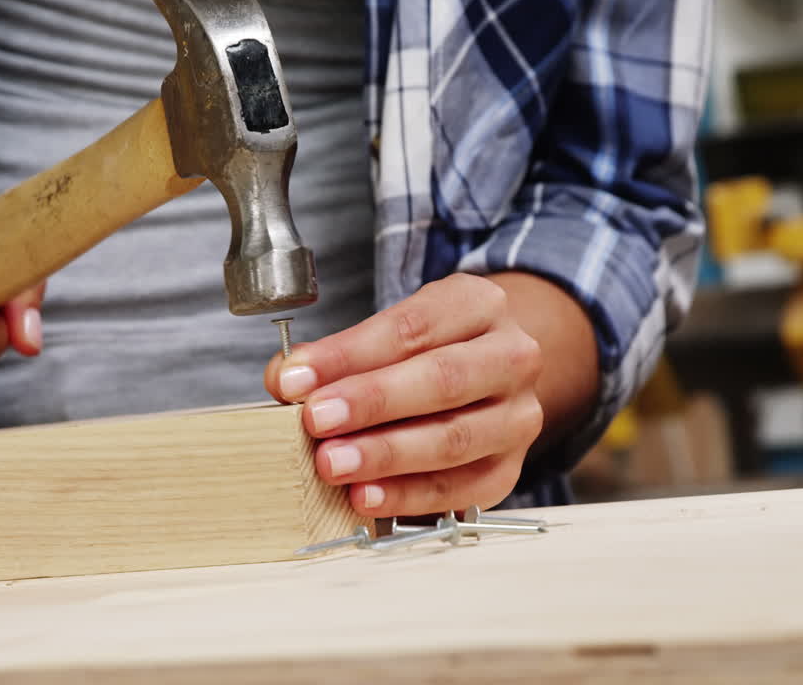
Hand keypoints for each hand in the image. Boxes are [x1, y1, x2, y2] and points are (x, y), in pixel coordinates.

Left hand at [265, 273, 543, 516]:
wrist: (492, 376)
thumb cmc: (430, 351)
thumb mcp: (392, 330)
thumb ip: (340, 355)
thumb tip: (285, 381)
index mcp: (480, 305)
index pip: (411, 328)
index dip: (349, 355)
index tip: (296, 379)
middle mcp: (511, 358)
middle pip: (443, 379)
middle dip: (372, 402)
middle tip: (316, 422)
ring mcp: (517, 417)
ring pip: (455, 438)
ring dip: (385, 455)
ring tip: (332, 464)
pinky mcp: (508, 469)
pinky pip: (459, 488)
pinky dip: (408, 496)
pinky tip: (366, 497)